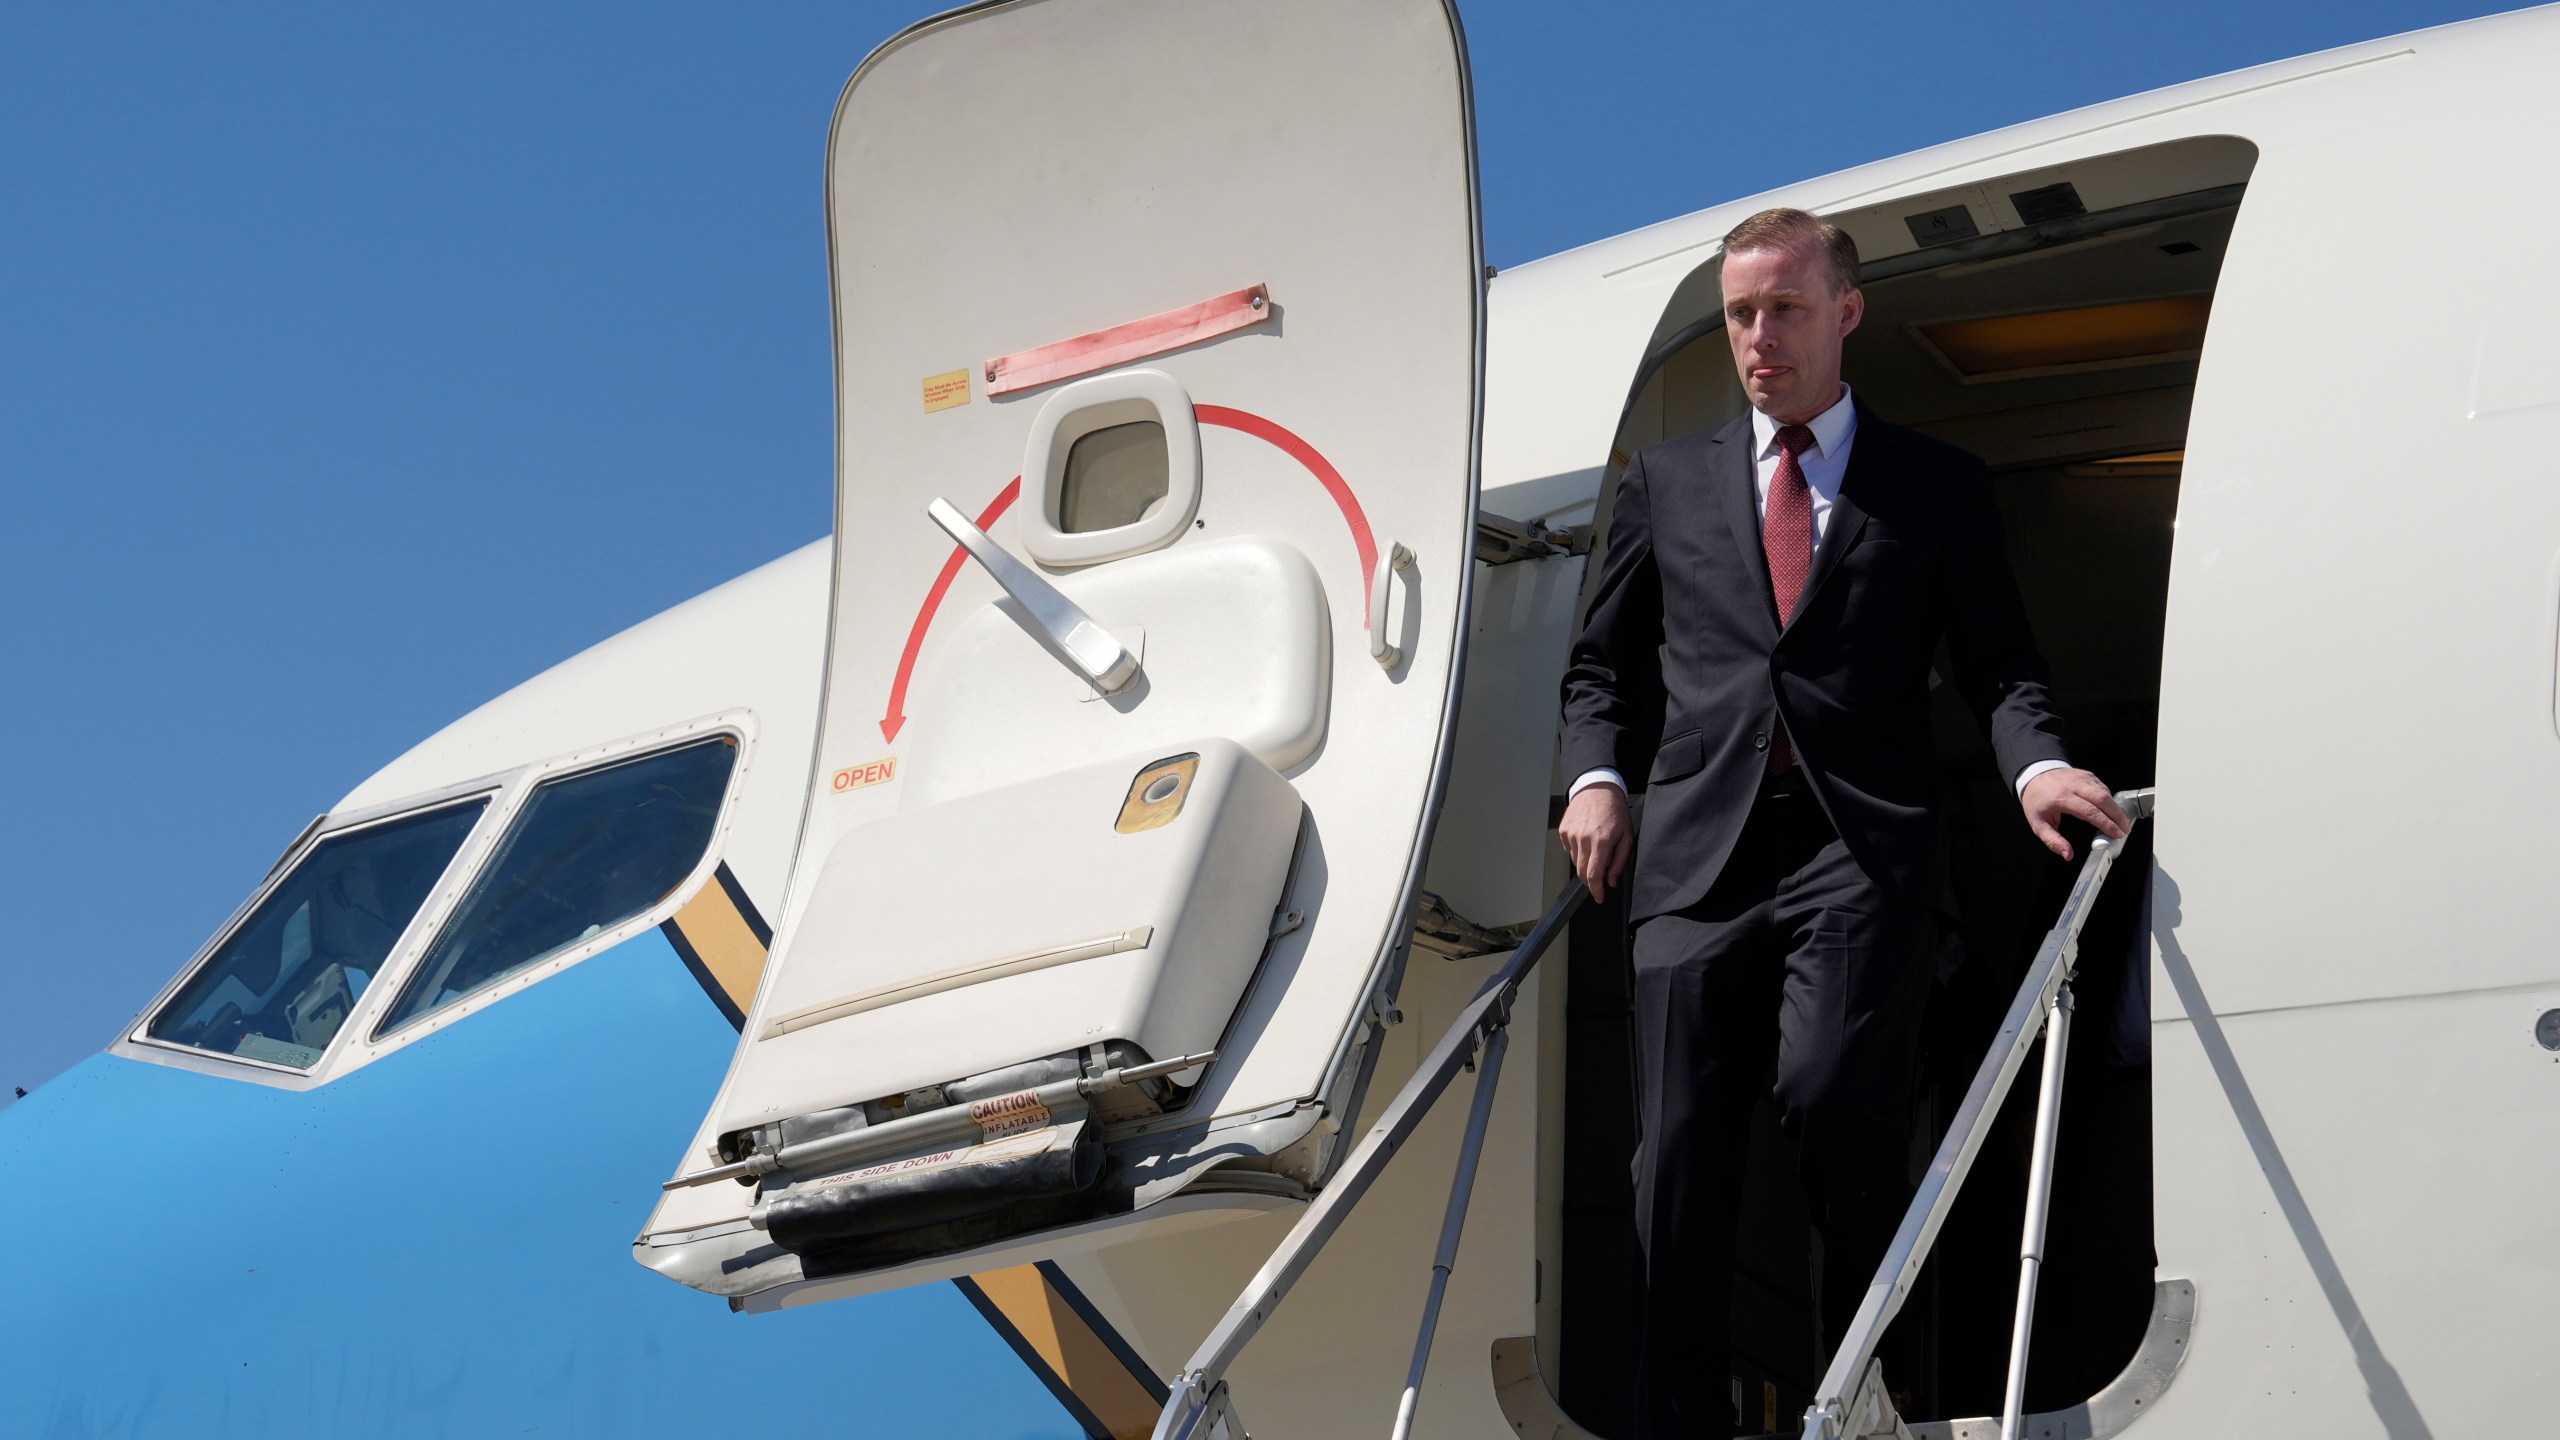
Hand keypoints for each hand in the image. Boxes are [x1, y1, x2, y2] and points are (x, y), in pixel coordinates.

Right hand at [1560, 783, 1633, 901]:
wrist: (1597, 788)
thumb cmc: (1615, 811)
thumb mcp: (1626, 836)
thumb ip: (1619, 862)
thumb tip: (1610, 881)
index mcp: (1602, 841)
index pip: (1594, 875)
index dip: (1596, 891)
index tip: (1599, 897)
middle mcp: (1583, 839)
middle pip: (1581, 873)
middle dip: (1590, 882)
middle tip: (1599, 881)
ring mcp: (1571, 835)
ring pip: (1575, 862)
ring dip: (1584, 865)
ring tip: (1595, 852)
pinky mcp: (1563, 831)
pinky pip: (1569, 850)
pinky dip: (1578, 853)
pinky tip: (1586, 842)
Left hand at [2020, 767, 2129, 860]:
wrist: (2034, 776)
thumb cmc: (2037, 800)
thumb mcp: (2038, 824)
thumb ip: (2053, 841)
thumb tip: (2068, 855)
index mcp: (2061, 797)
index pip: (2089, 811)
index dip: (2106, 823)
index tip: (2116, 834)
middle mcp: (2073, 785)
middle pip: (2103, 799)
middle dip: (2118, 816)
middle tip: (2125, 829)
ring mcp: (2082, 777)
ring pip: (2106, 792)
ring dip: (2116, 808)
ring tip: (2121, 823)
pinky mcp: (2087, 775)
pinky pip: (2103, 787)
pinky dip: (2110, 800)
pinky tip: (2111, 811)